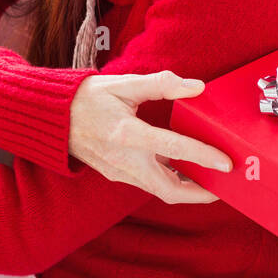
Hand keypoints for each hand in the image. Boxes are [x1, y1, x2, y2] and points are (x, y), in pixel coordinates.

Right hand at [68, 70, 232, 203]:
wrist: (51, 118)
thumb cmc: (87, 97)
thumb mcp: (123, 84)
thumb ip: (161, 84)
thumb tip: (196, 86)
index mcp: (128, 134)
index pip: (174, 149)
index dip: (203, 156)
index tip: (226, 162)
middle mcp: (124, 161)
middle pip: (169, 190)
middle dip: (200, 193)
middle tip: (224, 184)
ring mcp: (119, 172)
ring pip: (160, 190)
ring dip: (186, 189)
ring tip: (211, 178)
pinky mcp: (116, 174)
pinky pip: (148, 183)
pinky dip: (169, 181)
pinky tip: (184, 169)